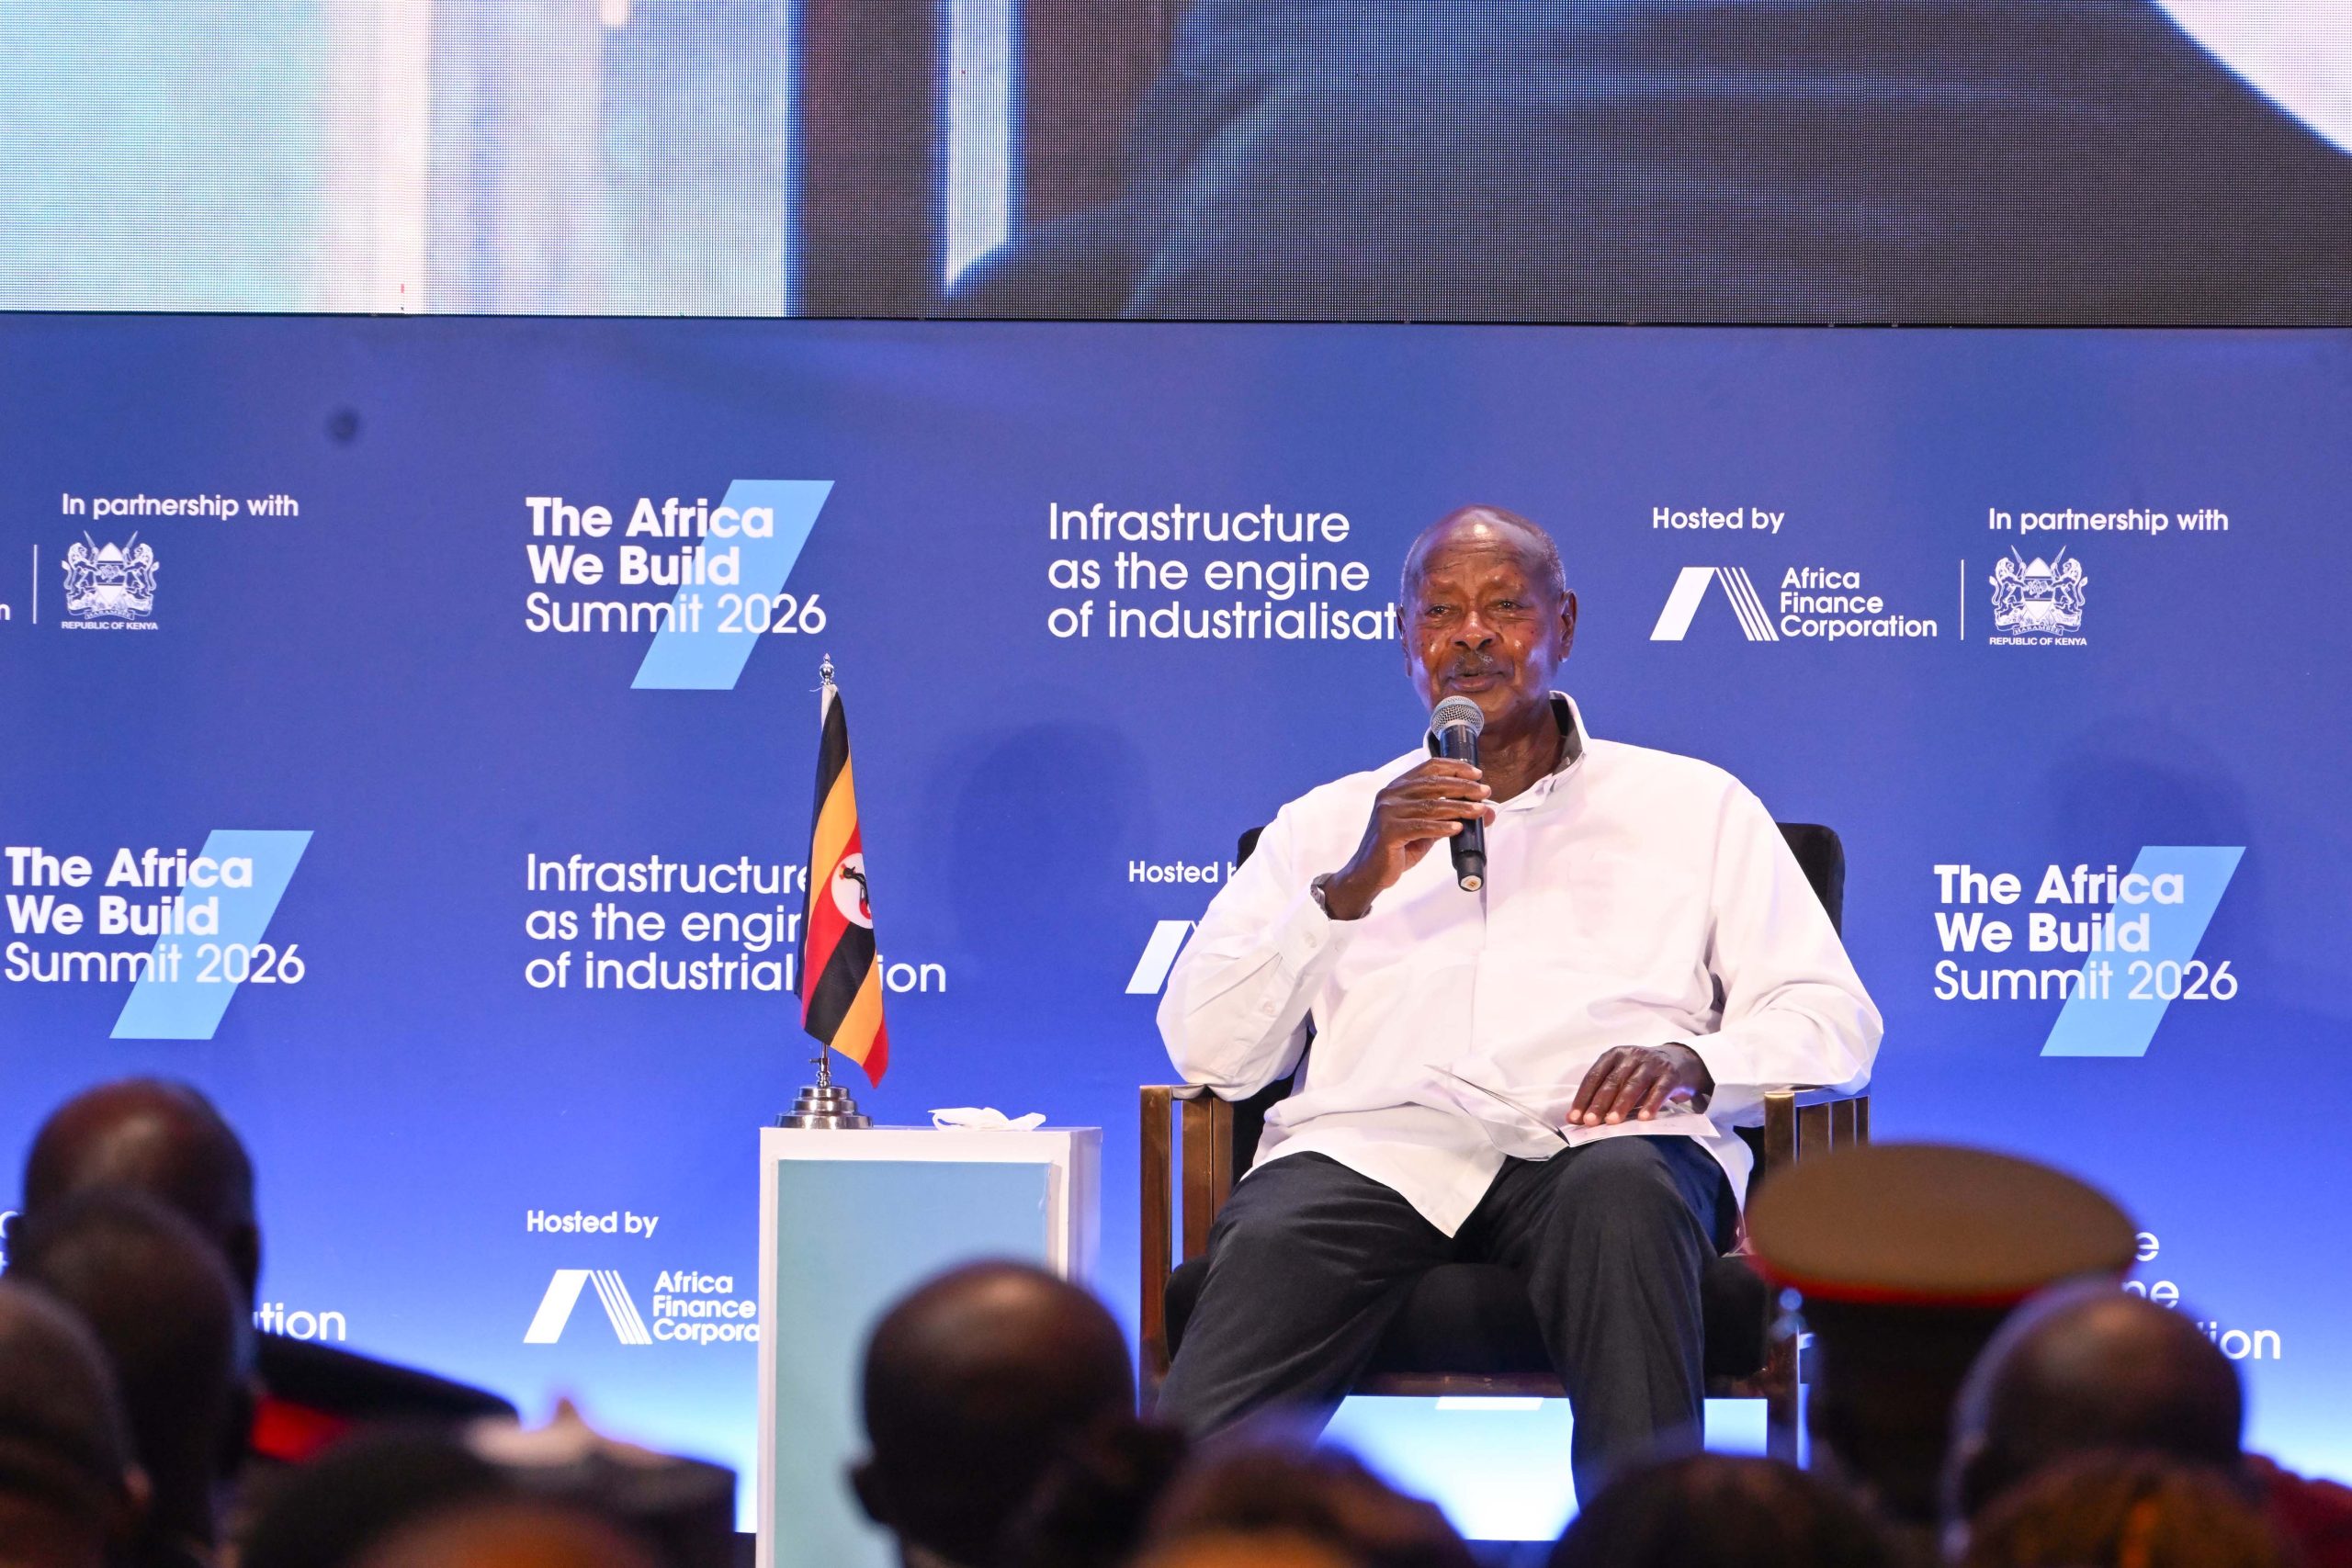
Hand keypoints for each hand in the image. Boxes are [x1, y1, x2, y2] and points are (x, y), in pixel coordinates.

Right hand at [1319, 759, 1494, 920]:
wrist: (1370, 872)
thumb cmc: (1398, 848)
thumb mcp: (1427, 829)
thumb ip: (1450, 817)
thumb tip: (1484, 811)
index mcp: (1398, 788)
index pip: (1429, 767)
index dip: (1455, 767)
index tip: (1476, 774)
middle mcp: (1390, 795)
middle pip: (1433, 783)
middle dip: (1463, 787)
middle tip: (1484, 792)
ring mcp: (1388, 812)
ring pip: (1431, 805)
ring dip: (1459, 807)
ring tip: (1479, 810)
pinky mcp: (1389, 832)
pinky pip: (1421, 826)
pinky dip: (1442, 827)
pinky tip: (1458, 828)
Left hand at [1568, 1044, 1713, 1125]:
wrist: (1681, 1061)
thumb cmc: (1643, 1074)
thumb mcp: (1623, 1075)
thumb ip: (1603, 1093)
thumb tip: (1577, 1119)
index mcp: (1615, 1055)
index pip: (1595, 1076)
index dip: (1583, 1097)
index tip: (1575, 1118)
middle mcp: (1632, 1056)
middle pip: (1612, 1081)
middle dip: (1599, 1103)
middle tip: (1590, 1122)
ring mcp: (1652, 1064)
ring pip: (1633, 1085)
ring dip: (1621, 1104)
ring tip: (1612, 1122)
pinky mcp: (1671, 1074)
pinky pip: (1659, 1090)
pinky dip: (1651, 1104)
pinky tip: (1643, 1118)